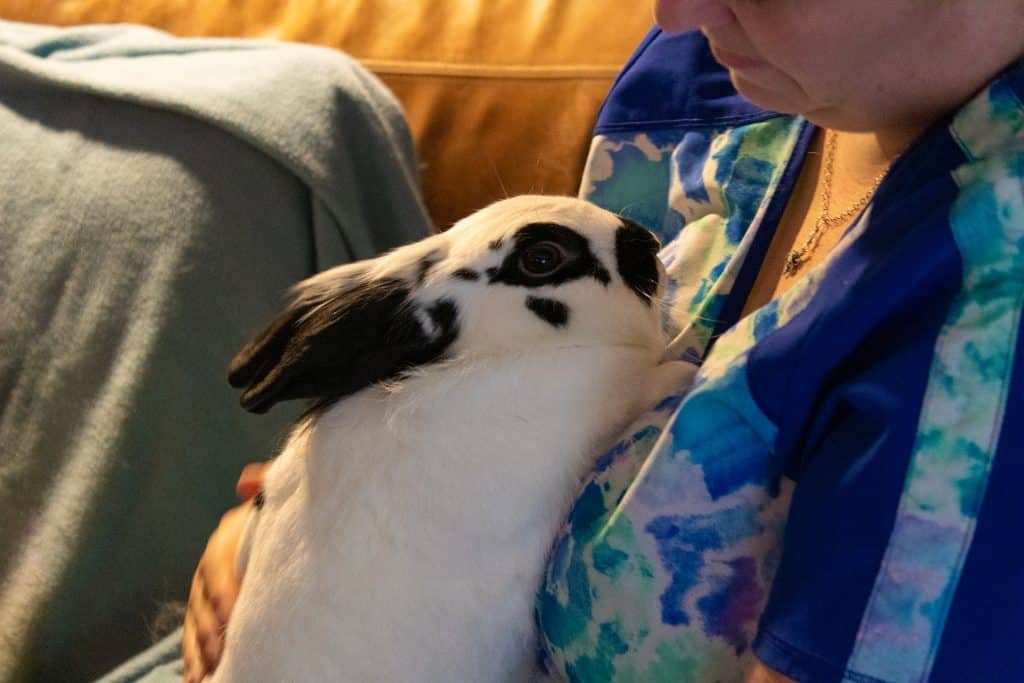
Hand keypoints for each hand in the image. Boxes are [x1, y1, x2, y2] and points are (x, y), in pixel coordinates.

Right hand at [182, 462, 267, 682]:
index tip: (233, 612)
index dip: (222, 589)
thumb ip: (268, 487)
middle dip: (209, 626)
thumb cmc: (281, 520)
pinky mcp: (207, 618)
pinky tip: (199, 680)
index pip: (217, 563)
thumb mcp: (277, 503)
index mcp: (225, 540)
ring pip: (195, 623)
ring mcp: (205, 595)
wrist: (278, 535)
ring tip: (208, 670)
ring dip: (199, 649)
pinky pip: (195, 642)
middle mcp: (210, 567)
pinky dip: (195, 661)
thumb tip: (248, 480)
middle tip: (221, 648)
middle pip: (203, 599)